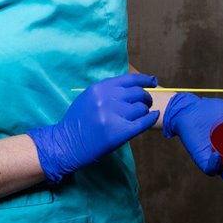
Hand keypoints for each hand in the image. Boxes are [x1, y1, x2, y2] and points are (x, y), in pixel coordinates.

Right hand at [28, 73, 159, 182]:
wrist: (68, 143)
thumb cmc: (79, 121)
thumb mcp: (89, 97)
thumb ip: (108, 91)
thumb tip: (132, 87)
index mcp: (99, 88)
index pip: (129, 79)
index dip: (144, 80)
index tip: (152, 82)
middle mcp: (107, 99)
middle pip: (137, 93)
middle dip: (146, 97)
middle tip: (146, 103)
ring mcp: (114, 116)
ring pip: (141, 108)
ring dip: (145, 110)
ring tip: (143, 114)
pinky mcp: (120, 132)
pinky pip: (143, 122)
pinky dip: (151, 118)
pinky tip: (153, 116)